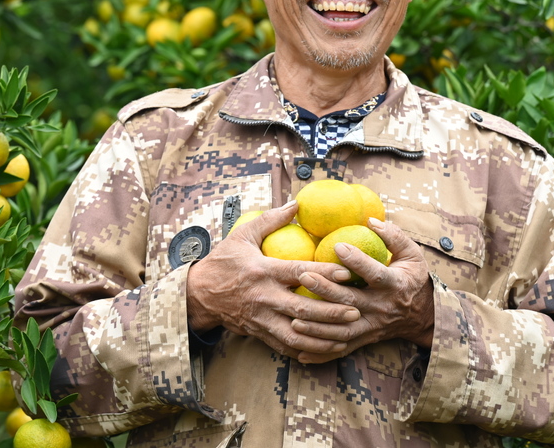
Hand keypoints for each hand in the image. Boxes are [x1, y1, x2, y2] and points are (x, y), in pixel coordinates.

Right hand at [186, 201, 361, 358]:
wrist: (197, 295)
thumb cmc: (224, 261)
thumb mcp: (243, 235)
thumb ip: (270, 220)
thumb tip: (296, 204)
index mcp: (263, 271)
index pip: (298, 273)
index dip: (325, 273)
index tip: (348, 272)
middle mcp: (264, 297)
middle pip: (302, 308)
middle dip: (331, 311)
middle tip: (357, 308)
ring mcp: (261, 319)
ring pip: (296, 334)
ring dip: (323, 336)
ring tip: (346, 334)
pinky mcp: (259, 333)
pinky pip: (285, 346)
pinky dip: (306, 350)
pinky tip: (325, 349)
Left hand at [288, 218, 433, 363]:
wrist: (423, 316)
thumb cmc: (413, 278)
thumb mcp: (412, 254)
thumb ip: (393, 236)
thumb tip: (370, 219)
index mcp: (394, 285)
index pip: (375, 273)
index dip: (358, 261)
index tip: (338, 245)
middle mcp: (381, 308)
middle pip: (351, 302)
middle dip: (326, 289)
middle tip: (303, 275)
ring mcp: (371, 327)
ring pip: (342, 330)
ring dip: (318, 325)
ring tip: (295, 315)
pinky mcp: (364, 340)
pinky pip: (340, 349)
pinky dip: (320, 353)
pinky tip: (297, 350)